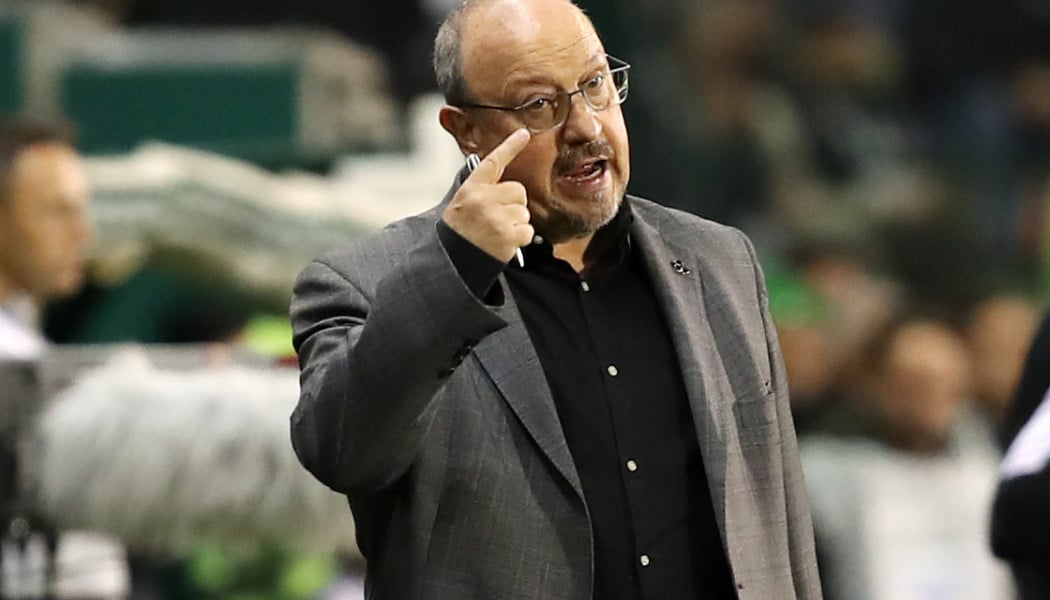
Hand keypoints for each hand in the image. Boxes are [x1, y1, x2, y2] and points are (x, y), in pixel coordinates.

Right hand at [442, 129, 532, 262]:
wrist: (453, 259)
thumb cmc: (460, 230)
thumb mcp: (462, 202)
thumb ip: (483, 190)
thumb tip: (508, 184)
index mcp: (472, 188)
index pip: (494, 162)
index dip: (510, 146)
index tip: (524, 134)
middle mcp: (483, 199)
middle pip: (519, 191)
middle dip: (514, 204)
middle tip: (497, 217)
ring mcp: (496, 218)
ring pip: (524, 212)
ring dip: (516, 223)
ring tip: (496, 232)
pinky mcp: (507, 236)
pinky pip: (527, 231)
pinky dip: (520, 239)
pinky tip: (503, 242)